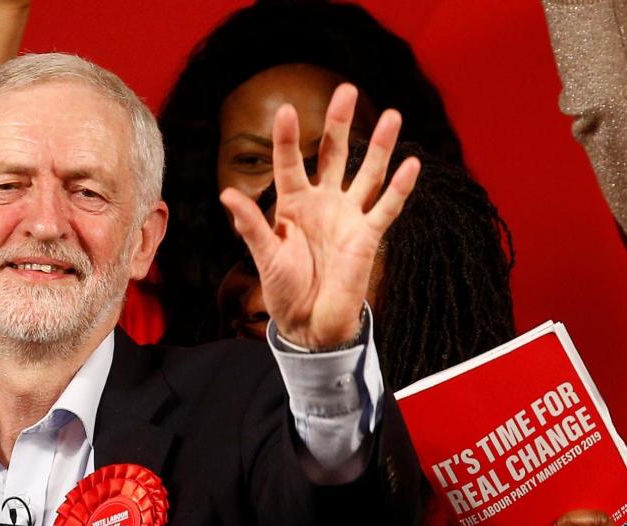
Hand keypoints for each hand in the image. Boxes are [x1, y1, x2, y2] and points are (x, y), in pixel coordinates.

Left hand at [220, 85, 419, 348]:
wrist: (308, 322)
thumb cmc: (283, 288)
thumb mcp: (263, 254)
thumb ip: (250, 224)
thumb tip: (227, 195)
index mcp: (292, 204)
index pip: (289, 162)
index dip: (287, 137)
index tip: (286, 109)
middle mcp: (323, 203)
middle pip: (333, 155)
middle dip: (339, 124)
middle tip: (346, 90)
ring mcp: (348, 217)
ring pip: (367, 173)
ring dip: (380, 146)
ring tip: (392, 114)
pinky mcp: (367, 236)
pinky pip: (387, 208)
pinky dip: (399, 188)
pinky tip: (412, 163)